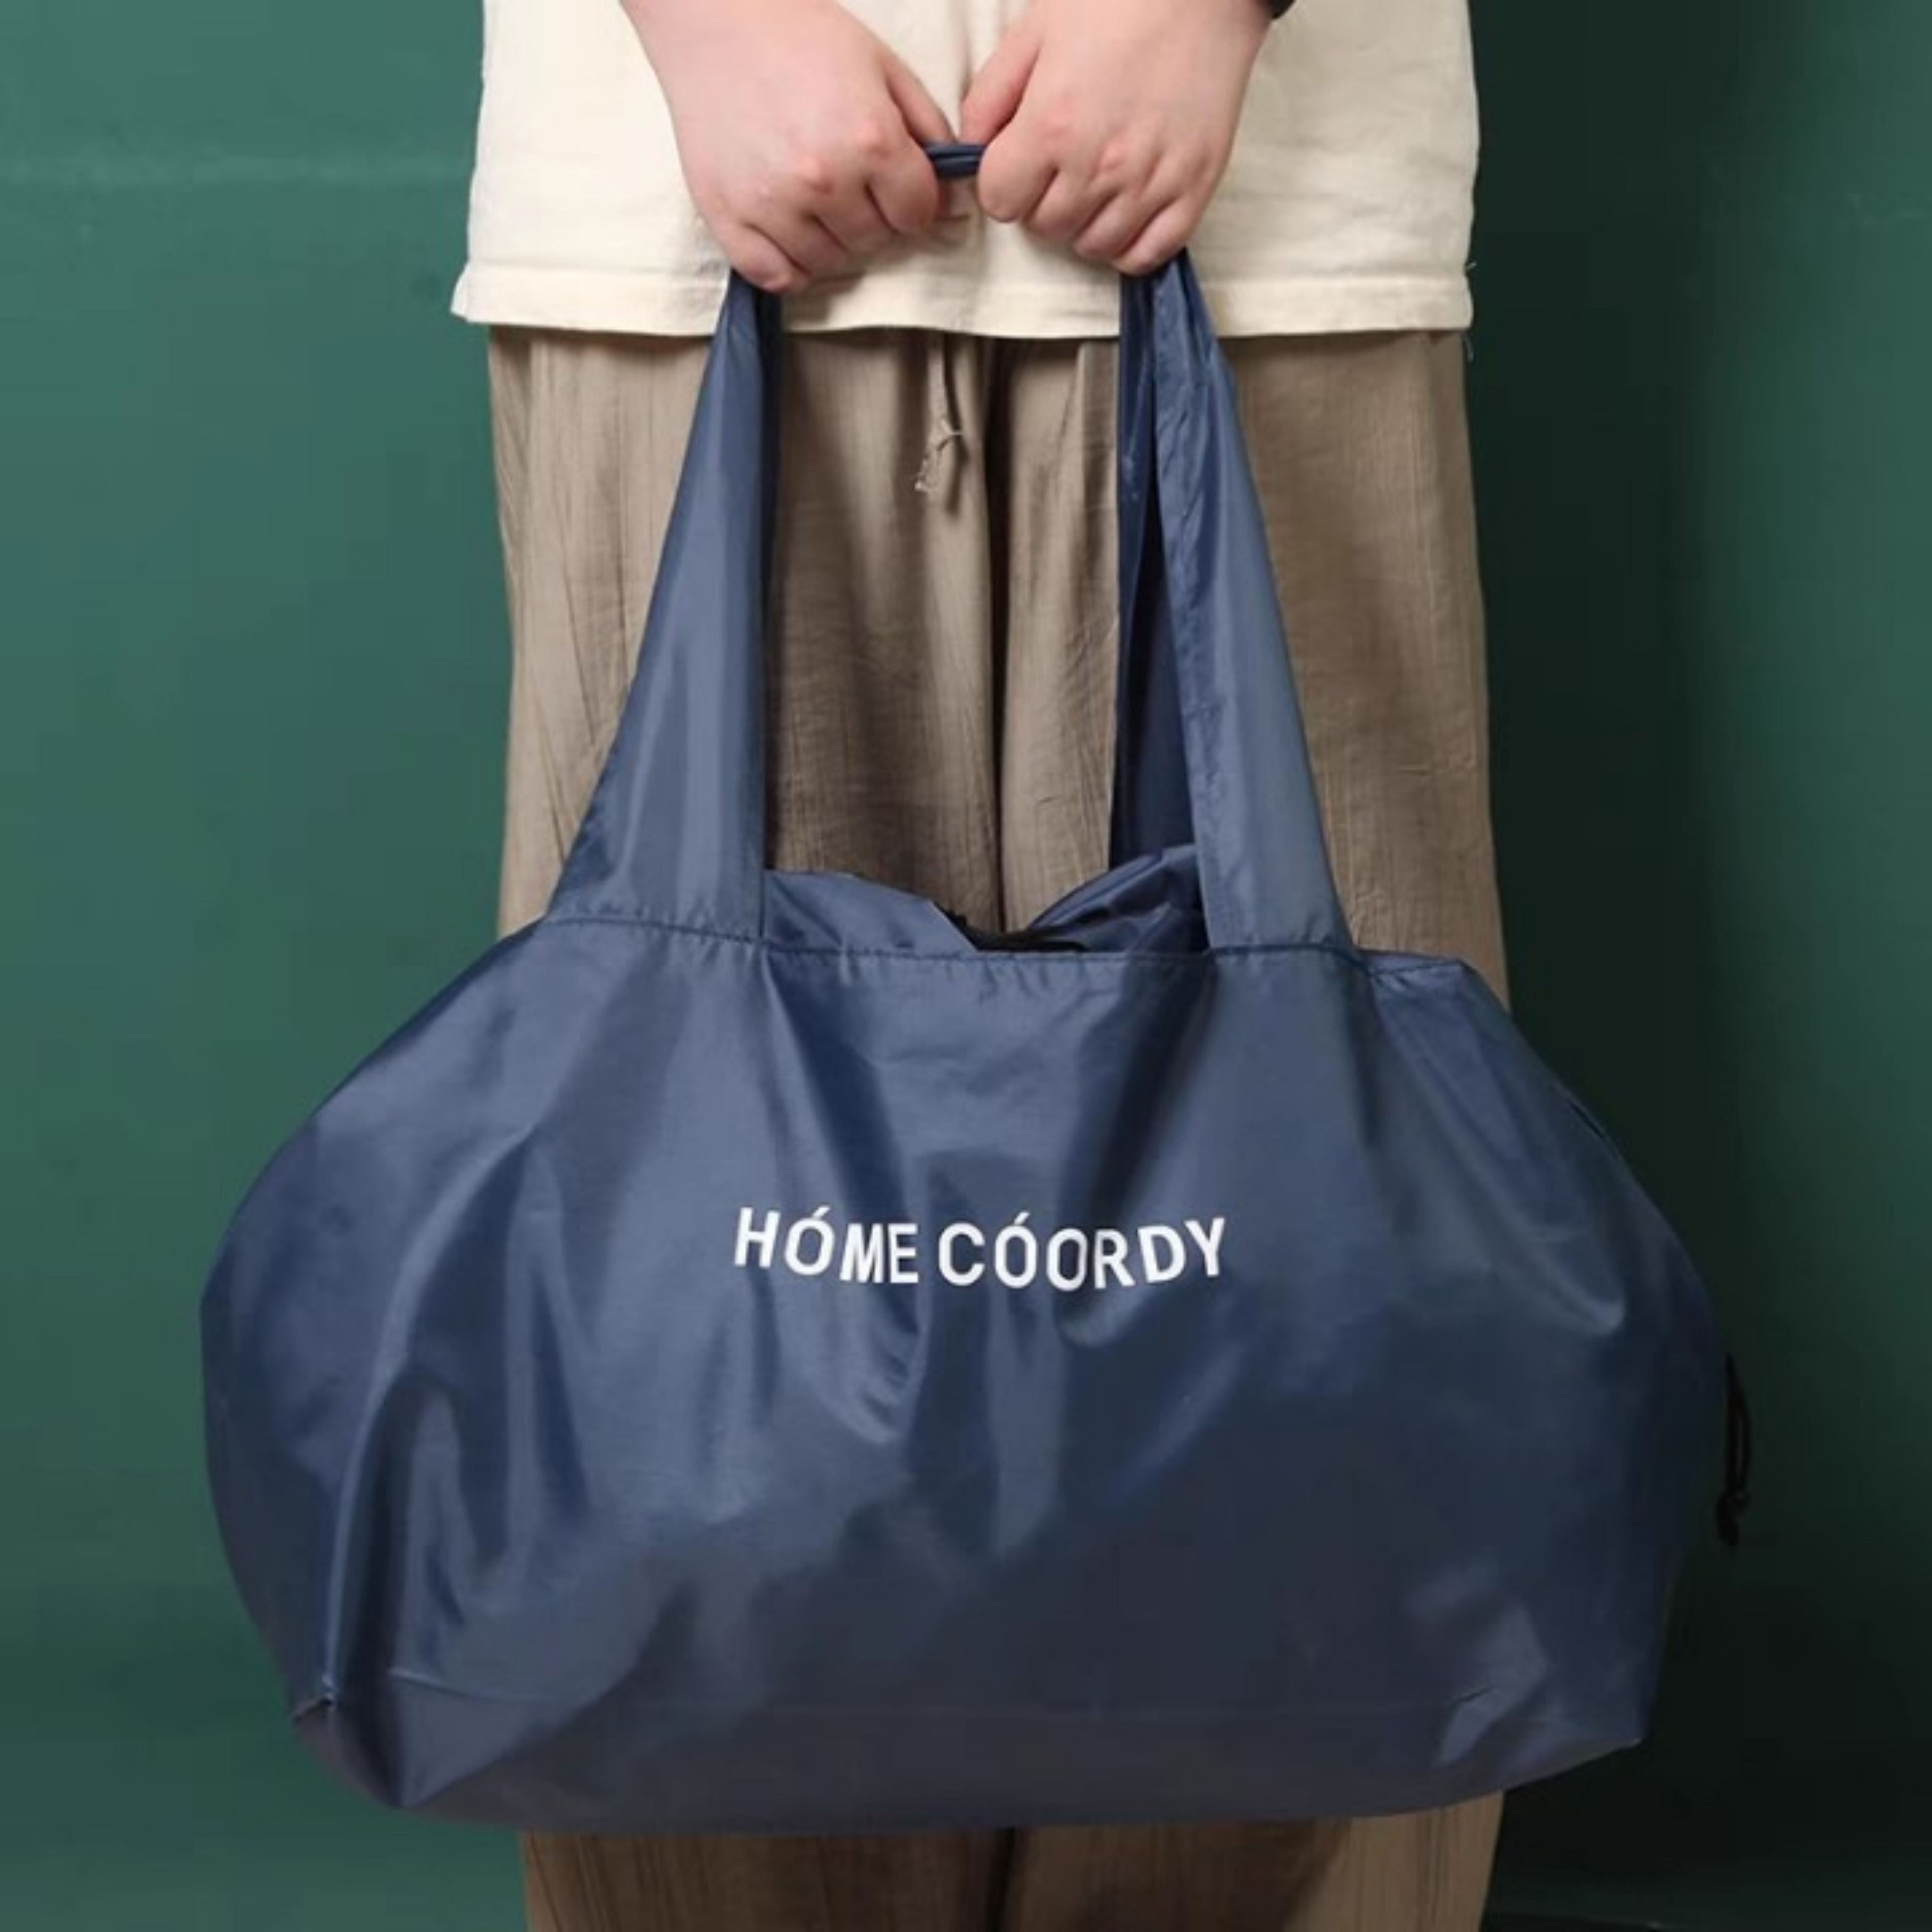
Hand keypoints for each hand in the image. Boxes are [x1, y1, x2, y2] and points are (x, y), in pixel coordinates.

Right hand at [624, 0, 953, 291]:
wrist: (714, 19)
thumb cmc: (802, 36)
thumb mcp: (883, 67)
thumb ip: (928, 131)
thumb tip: (956, 199)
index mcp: (869, 139)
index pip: (916, 214)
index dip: (913, 202)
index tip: (896, 185)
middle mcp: (823, 179)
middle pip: (874, 241)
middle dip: (874, 218)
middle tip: (852, 184)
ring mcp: (772, 204)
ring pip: (828, 264)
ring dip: (833, 241)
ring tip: (819, 201)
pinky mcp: (727, 218)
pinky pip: (775, 276)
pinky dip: (790, 266)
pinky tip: (793, 234)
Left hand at [961, 0, 1269, 273]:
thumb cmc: (1118, 2)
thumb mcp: (1033, 33)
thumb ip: (989, 98)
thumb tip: (973, 152)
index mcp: (1053, 124)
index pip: (1001, 202)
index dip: (1004, 184)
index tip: (1019, 164)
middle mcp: (1099, 165)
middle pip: (1045, 227)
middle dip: (1042, 202)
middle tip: (1061, 165)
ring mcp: (1150, 183)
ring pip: (1093, 245)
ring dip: (1084, 223)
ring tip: (1095, 183)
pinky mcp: (1193, 190)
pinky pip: (1147, 254)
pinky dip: (1129, 245)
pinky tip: (1126, 212)